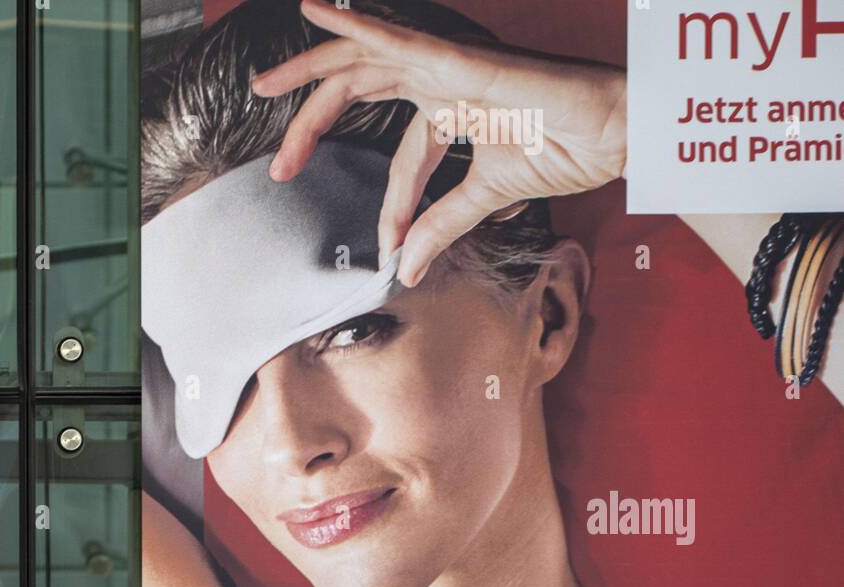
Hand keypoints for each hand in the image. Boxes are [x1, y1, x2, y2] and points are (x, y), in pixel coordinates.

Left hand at [252, 0, 626, 285]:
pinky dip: (357, 27)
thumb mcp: (489, 195)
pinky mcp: (463, 62)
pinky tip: (316, 10)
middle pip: (361, 88)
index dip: (387, 203)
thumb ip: (443, 224)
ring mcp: (450, 65)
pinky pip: (399, 42)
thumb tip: (409, 265)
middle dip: (312, 120)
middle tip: (280, 165)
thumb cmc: (567, 145)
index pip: (398, 151)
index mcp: (452, 107)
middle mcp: (443, 79)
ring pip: (364, 58)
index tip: (388, 247)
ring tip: (265, 84)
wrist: (617, 131)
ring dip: (310, 68)